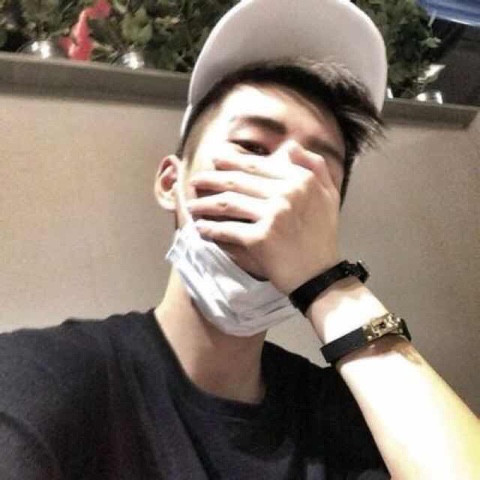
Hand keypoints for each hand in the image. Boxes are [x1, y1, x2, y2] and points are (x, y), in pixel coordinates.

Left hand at [185, 141, 341, 293]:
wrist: (320, 275)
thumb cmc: (322, 235)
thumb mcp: (328, 194)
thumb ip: (314, 166)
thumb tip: (289, 147)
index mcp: (300, 180)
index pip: (257, 166)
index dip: (232, 161)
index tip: (215, 160)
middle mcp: (287, 194)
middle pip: (238, 181)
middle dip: (211, 179)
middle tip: (195, 181)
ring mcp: (273, 216)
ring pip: (228, 203)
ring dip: (205, 204)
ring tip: (191, 206)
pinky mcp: (261, 239)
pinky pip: (228, 230)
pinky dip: (210, 229)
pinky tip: (200, 229)